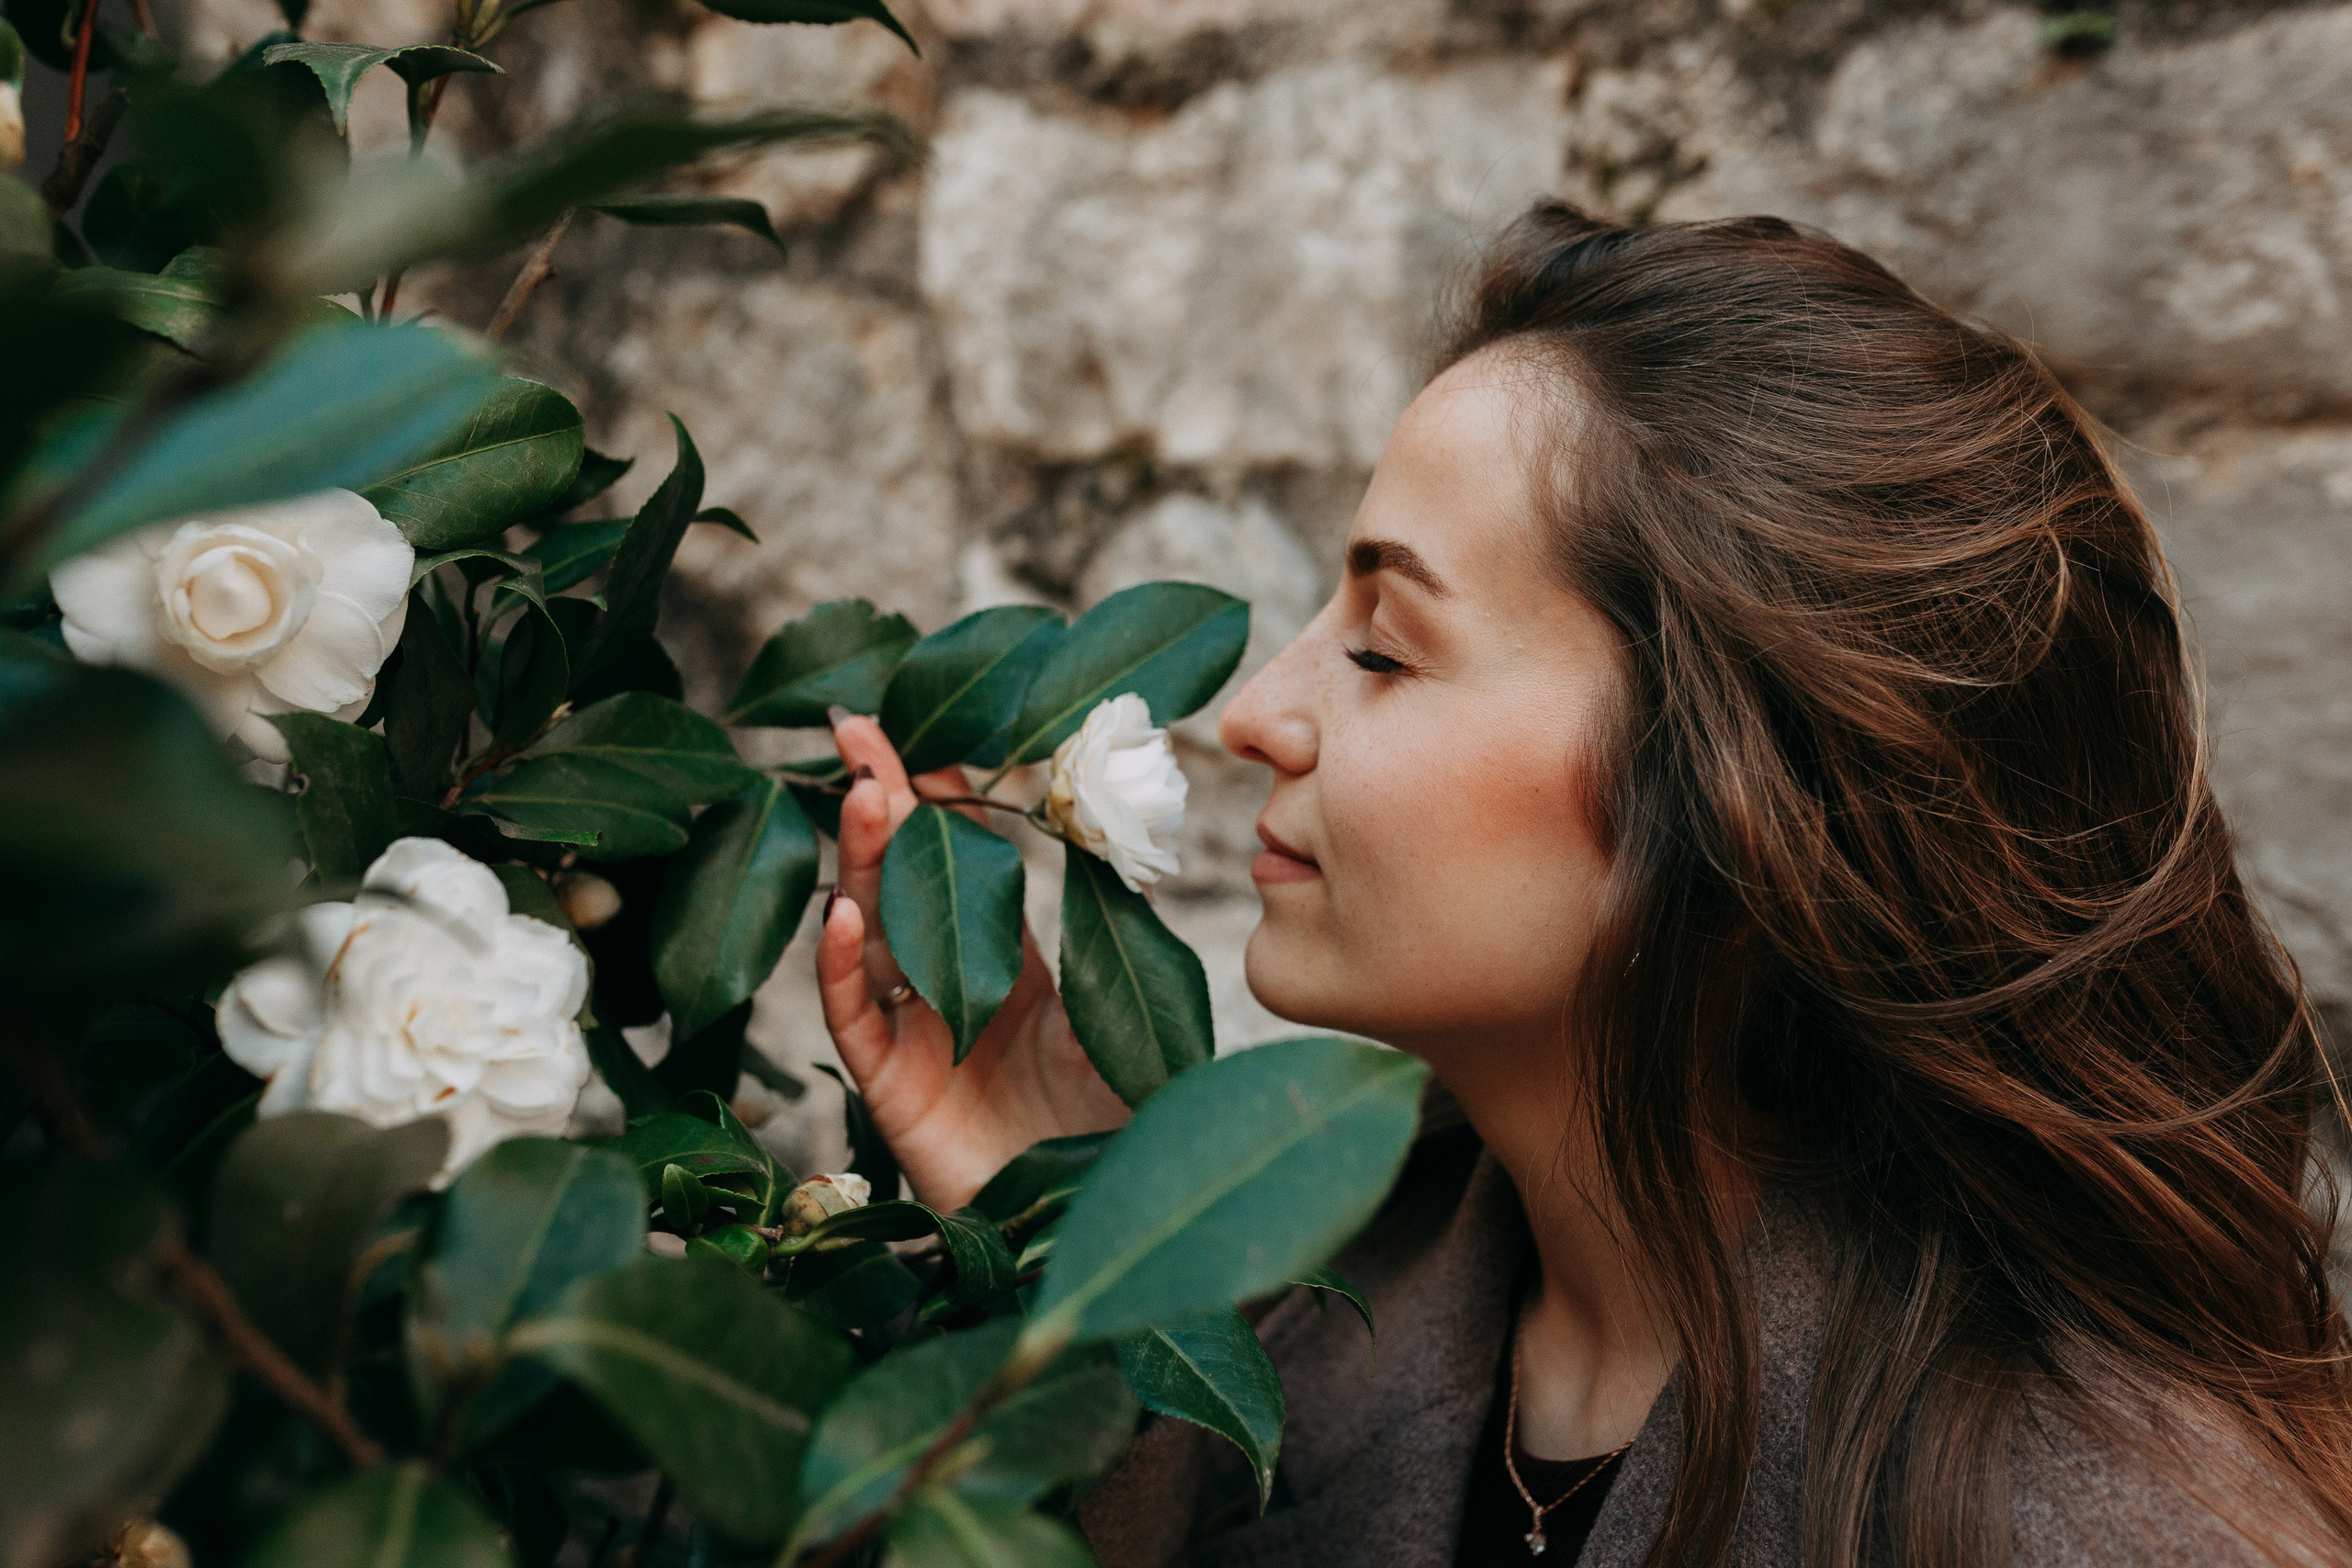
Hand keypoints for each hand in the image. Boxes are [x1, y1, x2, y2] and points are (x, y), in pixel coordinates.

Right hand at [816, 713, 1130, 1211]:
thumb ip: (1109, 934)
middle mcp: (948, 989)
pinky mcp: (890, 1091)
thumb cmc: (1123, 1130)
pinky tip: (845, 913)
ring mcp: (913, 1036)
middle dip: (880, 805)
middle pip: (901, 880)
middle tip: (859, 732)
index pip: (956, 865)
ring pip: (870, 932)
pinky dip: (842, 966)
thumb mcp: (1125, 1014)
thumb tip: (1107, 832)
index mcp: (1007, 964)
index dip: (934, 802)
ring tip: (864, 793)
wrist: (1106, 1224)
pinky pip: (855, 1017)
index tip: (916, 735)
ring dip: (863, 861)